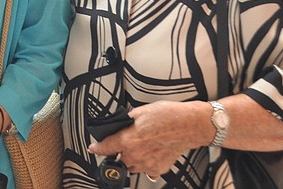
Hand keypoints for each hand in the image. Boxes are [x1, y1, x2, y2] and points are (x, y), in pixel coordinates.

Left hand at [88, 100, 204, 178]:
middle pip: (119, 159)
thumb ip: (127, 120)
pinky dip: (146, 165)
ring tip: (141, 147)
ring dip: (132, 159)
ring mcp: (148, 164)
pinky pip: (147, 171)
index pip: (105, 148)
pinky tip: (151, 154)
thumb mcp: (141, 111)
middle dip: (120, 152)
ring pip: (132, 166)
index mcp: (128, 139)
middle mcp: (136, 154)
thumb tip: (121, 123)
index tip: (93, 148)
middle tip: (128, 143)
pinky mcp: (159, 169)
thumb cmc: (168, 116)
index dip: (97, 148)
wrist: (189, 125)